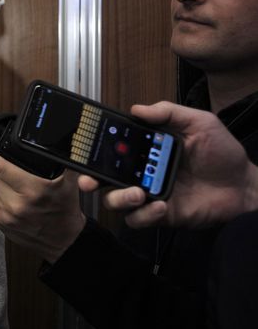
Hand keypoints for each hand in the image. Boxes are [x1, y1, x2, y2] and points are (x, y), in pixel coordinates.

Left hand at [0, 138, 85, 263]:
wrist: (64, 242)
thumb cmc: (66, 210)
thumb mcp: (71, 183)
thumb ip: (67, 161)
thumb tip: (65, 141)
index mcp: (32, 190)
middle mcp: (17, 204)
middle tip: (11, 167)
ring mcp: (7, 216)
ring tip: (17, 186)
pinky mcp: (1, 224)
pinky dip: (1, 196)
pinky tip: (15, 199)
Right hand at [78, 101, 257, 227]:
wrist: (244, 185)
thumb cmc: (223, 153)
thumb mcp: (199, 122)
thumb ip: (168, 112)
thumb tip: (137, 109)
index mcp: (146, 150)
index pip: (113, 149)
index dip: (95, 150)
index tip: (87, 148)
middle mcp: (142, 172)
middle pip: (103, 178)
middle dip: (89, 179)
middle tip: (89, 180)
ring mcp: (149, 194)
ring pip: (115, 201)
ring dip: (118, 198)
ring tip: (137, 193)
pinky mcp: (160, 215)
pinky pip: (138, 220)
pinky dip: (143, 215)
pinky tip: (159, 204)